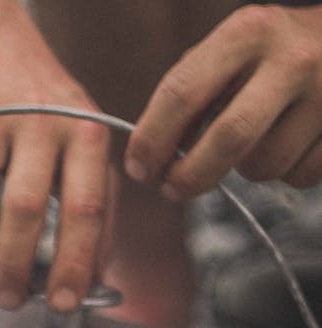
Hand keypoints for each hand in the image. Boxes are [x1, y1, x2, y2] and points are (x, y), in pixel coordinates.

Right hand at [0, 19, 111, 312]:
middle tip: (8, 301)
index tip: (63, 305)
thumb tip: (93, 281)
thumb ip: (97, 209)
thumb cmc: (48, 119)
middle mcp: (41, 122)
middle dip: (14, 268)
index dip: (74, 264)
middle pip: (22, 213)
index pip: (85, 210)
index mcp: (85, 135)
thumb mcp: (85, 149)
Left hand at [124, 4, 321, 197]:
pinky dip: (283, 172)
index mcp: (249, 32)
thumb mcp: (231, 50)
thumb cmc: (272, 53)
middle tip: (171, 188)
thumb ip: (190, 92)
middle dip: (190, 175)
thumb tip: (151, 156)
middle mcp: (290, 60)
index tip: (138, 168)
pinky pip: (296, 177)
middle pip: (227, 139)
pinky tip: (290, 142)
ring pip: (261, 167)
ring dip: (244, 170)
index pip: (184, 91)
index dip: (152, 138)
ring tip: (255, 141)